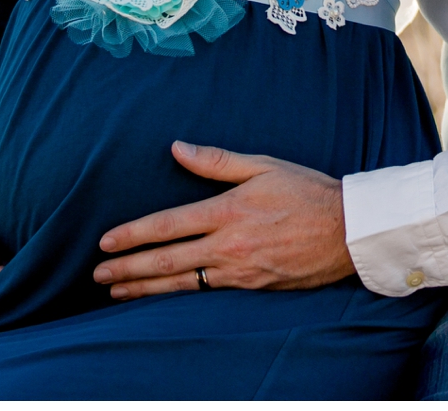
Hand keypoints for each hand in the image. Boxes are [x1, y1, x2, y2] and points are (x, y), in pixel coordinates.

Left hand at [90, 142, 352, 298]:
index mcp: (228, 211)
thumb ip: (215, 160)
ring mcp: (241, 271)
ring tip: (117, 292)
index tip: (105, 242)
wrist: (349, 231)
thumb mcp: (262, 165)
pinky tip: (161, 299)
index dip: (133, 235)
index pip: (168, 226)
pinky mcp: (254, 288)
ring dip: (146, 289)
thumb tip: (176, 148)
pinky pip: (208, 294)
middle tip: (98, 275)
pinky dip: (179, 298)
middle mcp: (229, 245)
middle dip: (129, 269)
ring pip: (183, 285)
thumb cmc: (307, 191)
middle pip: (168, 261)